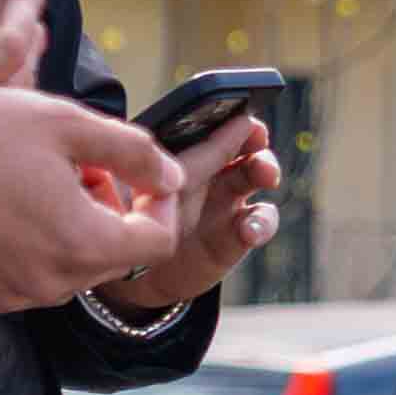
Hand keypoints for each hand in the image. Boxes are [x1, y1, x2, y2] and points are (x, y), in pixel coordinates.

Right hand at [0, 85, 174, 318]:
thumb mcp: (66, 124)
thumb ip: (133, 153)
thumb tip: (172, 178)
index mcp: (84, 245)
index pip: (158, 241)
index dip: (160, 203)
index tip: (142, 174)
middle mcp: (51, 284)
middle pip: (112, 255)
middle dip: (112, 210)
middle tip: (82, 164)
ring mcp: (10, 296)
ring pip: (68, 266)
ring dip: (71, 227)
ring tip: (39, 179)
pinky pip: (24, 277)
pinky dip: (31, 247)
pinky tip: (6, 207)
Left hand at [99, 116, 282, 313]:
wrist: (134, 275)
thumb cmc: (130, 223)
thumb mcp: (134, 193)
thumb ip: (150, 174)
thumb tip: (162, 163)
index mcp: (186, 154)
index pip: (213, 126)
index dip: (231, 119)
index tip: (242, 119)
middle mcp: (212, 172)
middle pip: (244, 143)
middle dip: (255, 138)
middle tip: (257, 141)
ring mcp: (227, 202)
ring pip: (257, 174)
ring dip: (265, 169)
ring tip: (265, 175)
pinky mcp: (238, 235)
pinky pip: (260, 222)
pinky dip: (262, 223)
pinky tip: (250, 231)